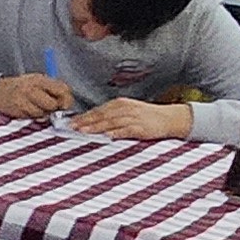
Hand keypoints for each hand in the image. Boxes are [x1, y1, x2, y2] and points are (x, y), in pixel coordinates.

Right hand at [0, 72, 77, 120]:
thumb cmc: (21, 87)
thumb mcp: (37, 81)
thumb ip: (52, 88)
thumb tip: (66, 102)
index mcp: (39, 79)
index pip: (61, 89)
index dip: (66, 99)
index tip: (65, 104)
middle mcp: (31, 88)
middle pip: (52, 104)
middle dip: (53, 108)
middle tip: (49, 107)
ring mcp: (23, 100)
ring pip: (42, 113)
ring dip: (42, 113)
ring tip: (35, 107)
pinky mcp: (18, 110)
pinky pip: (32, 118)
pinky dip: (32, 116)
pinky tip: (27, 110)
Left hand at [72, 97, 191, 139]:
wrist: (169, 118)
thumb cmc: (147, 116)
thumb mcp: (128, 112)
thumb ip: (111, 116)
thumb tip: (93, 123)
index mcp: (120, 104)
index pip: (98, 110)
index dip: (83, 116)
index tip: (70, 122)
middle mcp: (124, 109)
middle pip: (101, 115)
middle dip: (85, 121)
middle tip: (71, 127)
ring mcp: (132, 117)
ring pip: (110, 122)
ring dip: (96, 127)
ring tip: (83, 131)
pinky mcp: (140, 127)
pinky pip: (126, 130)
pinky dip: (116, 132)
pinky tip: (107, 135)